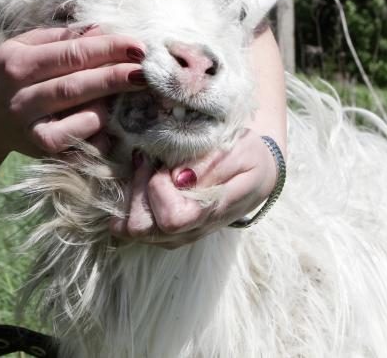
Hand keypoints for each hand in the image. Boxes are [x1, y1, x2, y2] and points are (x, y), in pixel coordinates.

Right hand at [0, 26, 146, 156]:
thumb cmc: (15, 73)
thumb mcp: (28, 45)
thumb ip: (64, 37)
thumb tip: (105, 30)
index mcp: (17, 62)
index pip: (71, 53)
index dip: (107, 49)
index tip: (138, 46)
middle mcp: (20, 97)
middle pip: (76, 85)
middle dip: (116, 76)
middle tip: (146, 70)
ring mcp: (29, 127)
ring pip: (78, 116)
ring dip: (110, 104)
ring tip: (131, 92)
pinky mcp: (40, 150)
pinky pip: (78, 141)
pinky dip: (98, 130)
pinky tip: (110, 119)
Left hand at [110, 129, 277, 248]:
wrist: (258, 176)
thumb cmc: (248, 159)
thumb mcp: (239, 151)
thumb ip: (211, 165)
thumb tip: (177, 176)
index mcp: (210, 213)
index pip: (171, 219)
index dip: (159, 188)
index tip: (165, 163)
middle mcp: (189, 231)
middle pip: (141, 229)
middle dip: (136, 191)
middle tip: (147, 161)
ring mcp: (175, 235)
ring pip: (132, 230)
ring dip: (130, 195)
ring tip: (144, 167)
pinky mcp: (163, 231)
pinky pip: (131, 226)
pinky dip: (128, 201)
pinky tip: (141, 178)